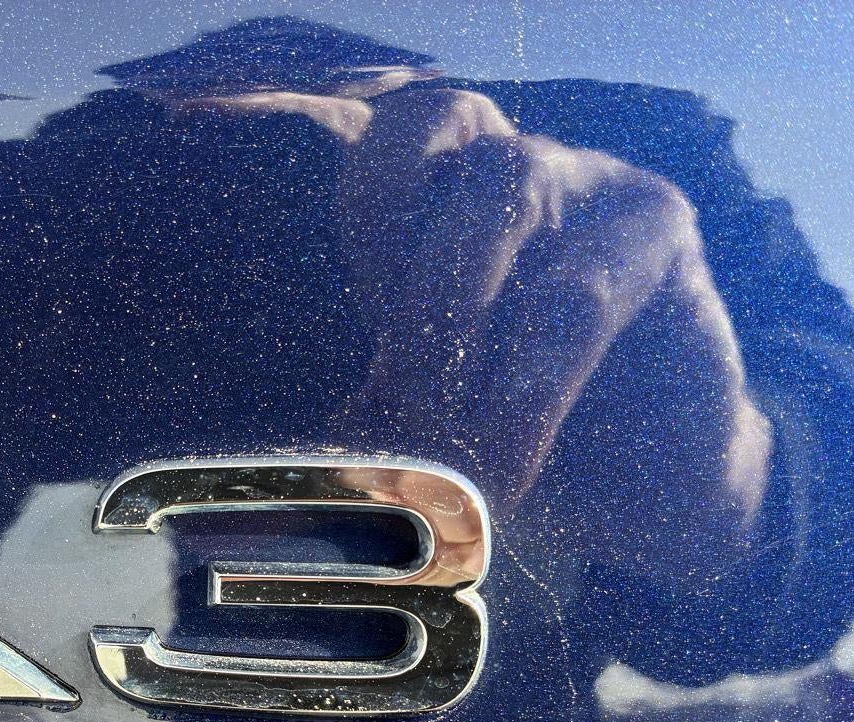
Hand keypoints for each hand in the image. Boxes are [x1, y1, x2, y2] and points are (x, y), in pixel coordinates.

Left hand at [185, 87, 772, 585]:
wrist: (659, 488)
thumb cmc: (524, 436)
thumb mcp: (431, 416)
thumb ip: (376, 402)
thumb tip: (308, 442)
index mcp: (439, 202)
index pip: (369, 133)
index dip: (288, 102)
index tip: (195, 108)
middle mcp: (507, 166)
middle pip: (432, 127)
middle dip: (387, 253)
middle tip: (383, 391)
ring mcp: (586, 181)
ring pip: (503, 189)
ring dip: (450, 318)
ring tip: (437, 441)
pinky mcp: (658, 231)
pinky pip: (577, 298)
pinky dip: (528, 394)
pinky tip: (509, 472)